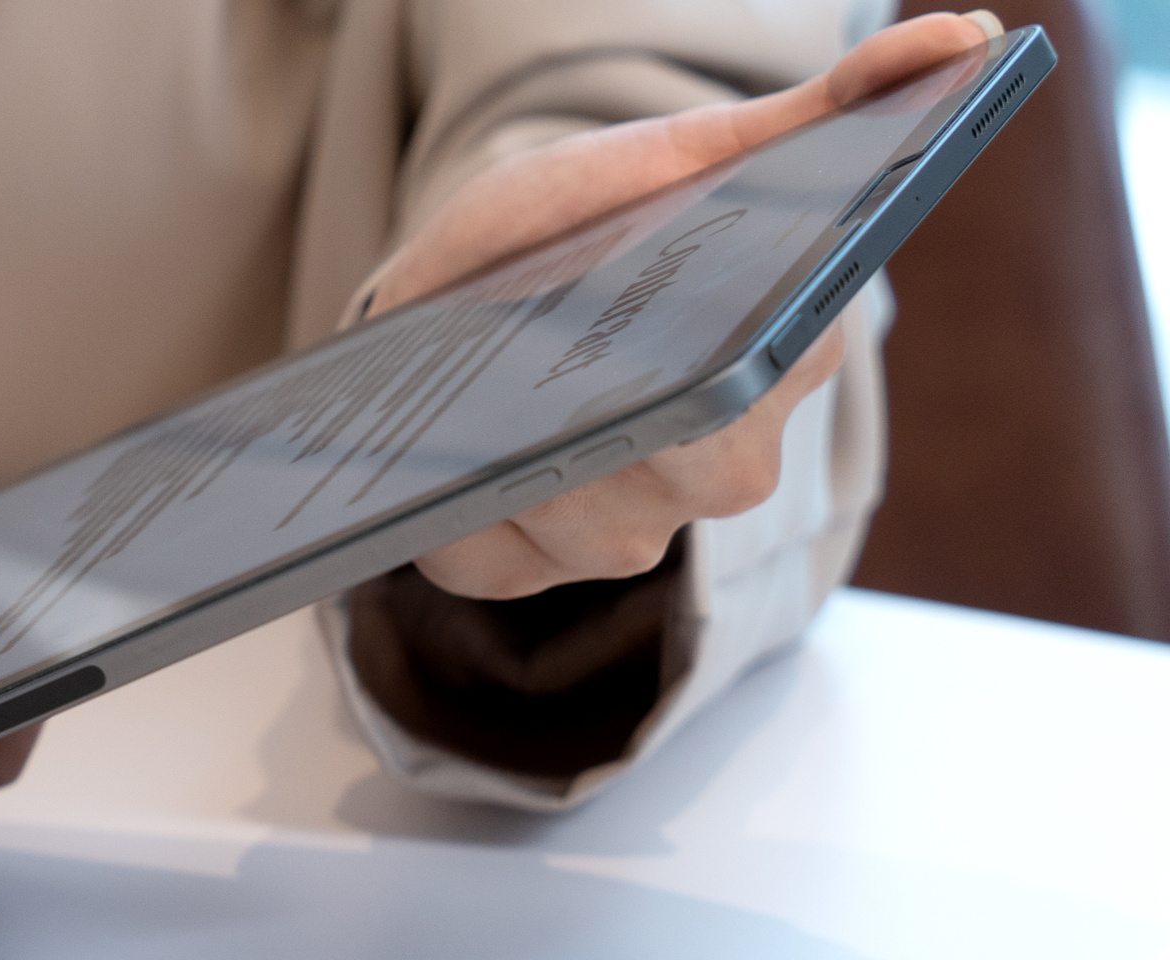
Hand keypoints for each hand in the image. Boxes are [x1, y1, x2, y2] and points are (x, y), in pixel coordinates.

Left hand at [384, 12, 997, 598]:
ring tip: (483, 415)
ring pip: (598, 531)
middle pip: (700, 479)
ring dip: (535, 473)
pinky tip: (427, 478)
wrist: (473, 281)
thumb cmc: (593, 219)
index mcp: (775, 369)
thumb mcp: (686, 155)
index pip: (780, 383)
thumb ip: (815, 114)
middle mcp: (717, 470)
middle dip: (637, 427)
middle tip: (573, 369)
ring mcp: (623, 525)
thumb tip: (960, 36)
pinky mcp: (521, 557)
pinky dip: (453, 524)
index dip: (743, 370)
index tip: (713, 341)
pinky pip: (487, 562)